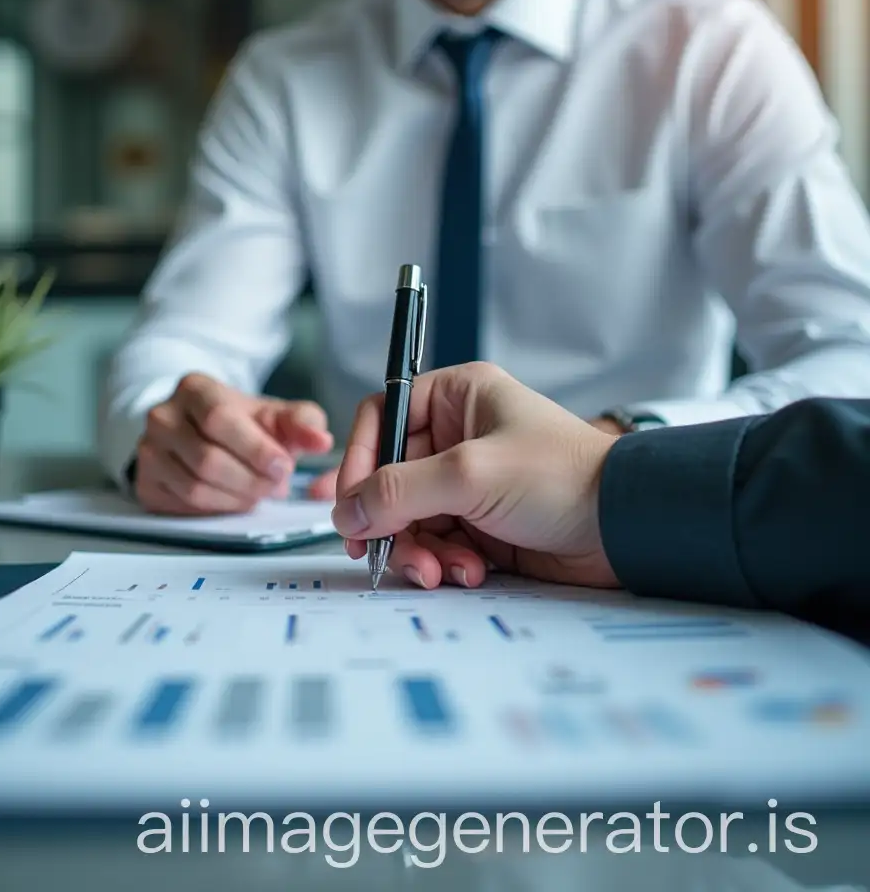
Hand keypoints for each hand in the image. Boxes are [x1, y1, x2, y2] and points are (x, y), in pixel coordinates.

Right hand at [135, 373, 333, 514]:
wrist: (202, 434)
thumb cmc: (244, 425)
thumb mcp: (276, 415)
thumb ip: (304, 422)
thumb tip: (321, 440)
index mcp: (195, 388)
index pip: (219, 418)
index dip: (255, 449)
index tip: (283, 467)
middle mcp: (162, 416)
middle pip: (207, 459)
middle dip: (250, 479)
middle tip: (275, 485)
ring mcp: (149, 450)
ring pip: (195, 487)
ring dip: (237, 497)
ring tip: (258, 490)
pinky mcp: (145, 482)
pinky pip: (184, 505)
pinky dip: (219, 508)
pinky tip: (236, 498)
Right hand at [331, 363, 620, 589]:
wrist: (625, 529)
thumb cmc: (561, 478)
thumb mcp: (470, 475)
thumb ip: (399, 492)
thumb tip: (345, 512)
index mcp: (456, 399)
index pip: (381, 419)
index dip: (360, 460)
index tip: (350, 504)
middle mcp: (458, 436)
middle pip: (389, 477)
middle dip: (389, 521)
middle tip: (379, 554)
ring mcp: (468, 483)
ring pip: (409, 518)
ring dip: (417, 550)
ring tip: (439, 570)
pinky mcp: (480, 525)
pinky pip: (436, 544)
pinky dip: (443, 563)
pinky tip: (470, 572)